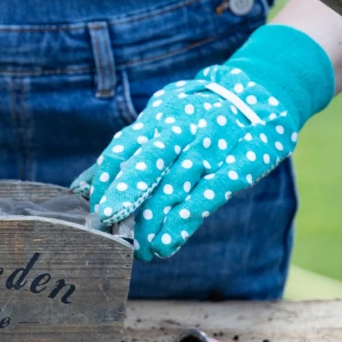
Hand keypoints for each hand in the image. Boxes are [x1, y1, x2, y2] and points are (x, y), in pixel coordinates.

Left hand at [73, 25, 333, 261]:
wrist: (261, 94)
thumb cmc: (198, 117)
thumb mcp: (161, 122)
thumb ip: (126, 156)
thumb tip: (81, 189)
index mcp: (159, 120)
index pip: (125, 147)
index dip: (108, 179)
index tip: (94, 209)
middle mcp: (183, 128)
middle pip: (151, 158)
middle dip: (128, 191)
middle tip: (108, 222)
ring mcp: (213, 144)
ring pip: (180, 179)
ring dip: (158, 215)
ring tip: (141, 248)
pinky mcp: (242, 161)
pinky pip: (214, 188)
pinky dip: (191, 212)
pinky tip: (172, 236)